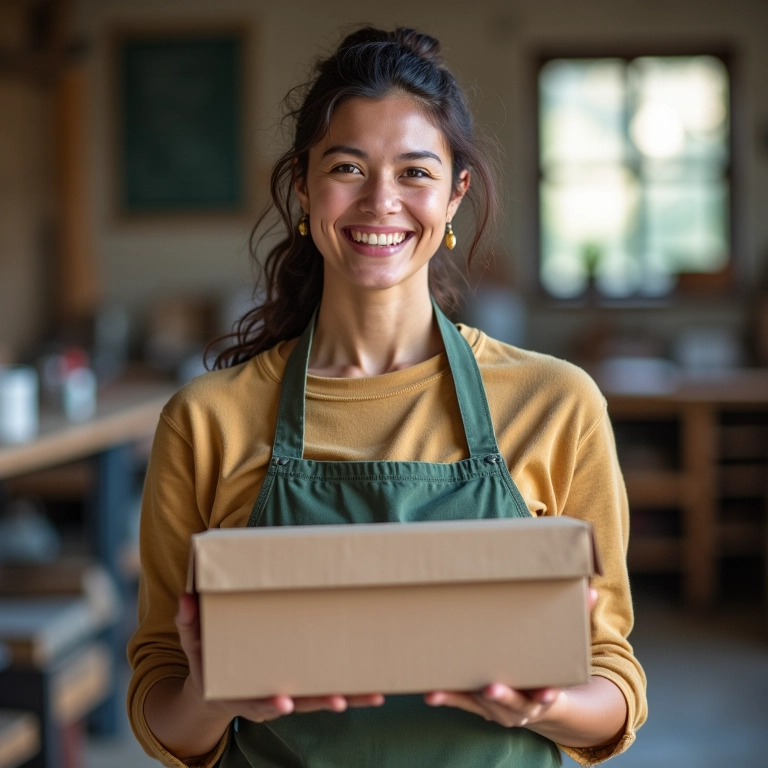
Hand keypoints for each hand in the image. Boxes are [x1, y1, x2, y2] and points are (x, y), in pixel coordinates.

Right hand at [175, 593, 384, 723]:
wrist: (214, 695)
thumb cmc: (208, 663)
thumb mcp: (194, 646)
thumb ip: (189, 624)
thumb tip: (186, 598)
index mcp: (241, 692)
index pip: (257, 701)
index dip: (270, 702)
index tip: (284, 702)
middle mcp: (269, 699)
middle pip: (300, 705)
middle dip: (321, 702)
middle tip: (342, 699)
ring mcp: (289, 695)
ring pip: (321, 700)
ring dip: (348, 697)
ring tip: (374, 694)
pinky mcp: (304, 688)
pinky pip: (327, 691)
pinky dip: (351, 691)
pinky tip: (375, 687)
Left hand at [423, 587, 598, 729]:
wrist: (542, 703)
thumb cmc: (552, 666)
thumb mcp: (569, 647)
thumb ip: (580, 619)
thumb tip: (593, 589)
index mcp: (548, 692)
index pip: (550, 696)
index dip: (549, 694)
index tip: (549, 692)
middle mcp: (523, 708)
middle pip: (513, 705)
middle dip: (502, 696)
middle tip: (491, 686)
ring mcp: (499, 710)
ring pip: (482, 706)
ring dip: (465, 697)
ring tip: (443, 690)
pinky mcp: (479, 705)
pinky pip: (462, 703)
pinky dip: (447, 698)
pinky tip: (430, 692)